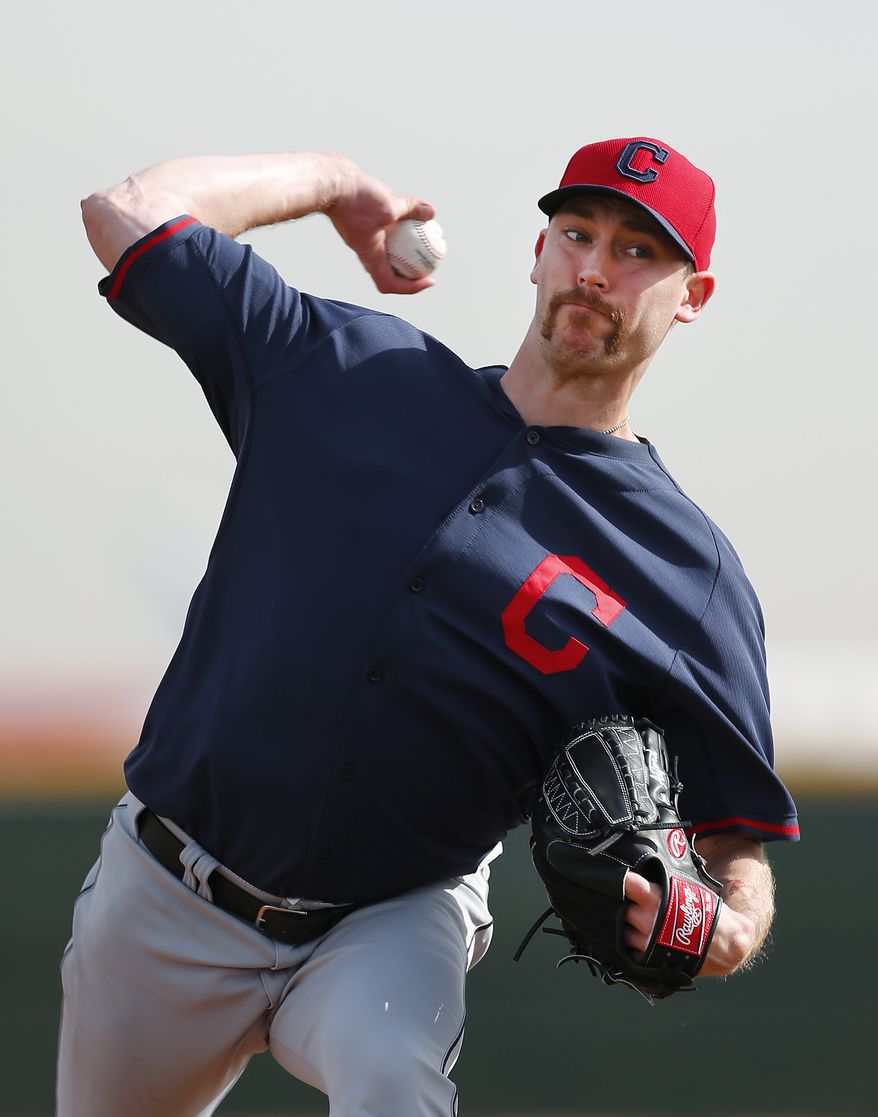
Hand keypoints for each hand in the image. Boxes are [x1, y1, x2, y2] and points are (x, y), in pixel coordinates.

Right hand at [326, 157, 436, 293]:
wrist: (329, 182)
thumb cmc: (355, 198)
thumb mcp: (389, 205)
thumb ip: (411, 210)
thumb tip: (432, 212)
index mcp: (370, 256)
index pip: (389, 284)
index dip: (411, 288)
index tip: (429, 280)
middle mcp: (365, 251)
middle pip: (389, 273)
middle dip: (410, 274)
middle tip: (429, 266)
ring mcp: (362, 238)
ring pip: (387, 252)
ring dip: (405, 252)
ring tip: (424, 241)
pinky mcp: (361, 224)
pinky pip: (383, 233)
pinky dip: (398, 230)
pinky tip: (410, 215)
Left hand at [623, 871, 756, 977]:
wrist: (725, 943)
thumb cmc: (706, 913)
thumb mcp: (686, 890)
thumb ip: (661, 885)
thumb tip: (642, 876)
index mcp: (658, 901)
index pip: (631, 885)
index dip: (623, 882)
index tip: (619, 880)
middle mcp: (650, 922)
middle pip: (624, 910)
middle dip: (629, 907)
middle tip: (638, 906)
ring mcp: (648, 945)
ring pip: (624, 933)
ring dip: (630, 929)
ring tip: (643, 925)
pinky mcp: (650, 963)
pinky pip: (632, 953)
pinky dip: (635, 948)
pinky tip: (644, 941)